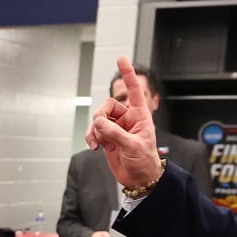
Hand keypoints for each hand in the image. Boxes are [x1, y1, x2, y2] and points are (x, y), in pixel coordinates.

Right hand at [86, 56, 163, 188]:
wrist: (139, 178)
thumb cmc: (144, 161)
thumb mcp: (133, 146)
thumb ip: (115, 133)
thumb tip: (98, 122)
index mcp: (139, 115)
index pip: (133, 90)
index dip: (128, 74)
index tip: (121, 58)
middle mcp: (127, 118)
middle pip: (106, 106)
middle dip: (99, 117)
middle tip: (100, 130)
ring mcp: (116, 128)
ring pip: (98, 119)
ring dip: (94, 130)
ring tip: (97, 144)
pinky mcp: (108, 138)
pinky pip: (95, 131)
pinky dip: (92, 137)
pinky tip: (95, 147)